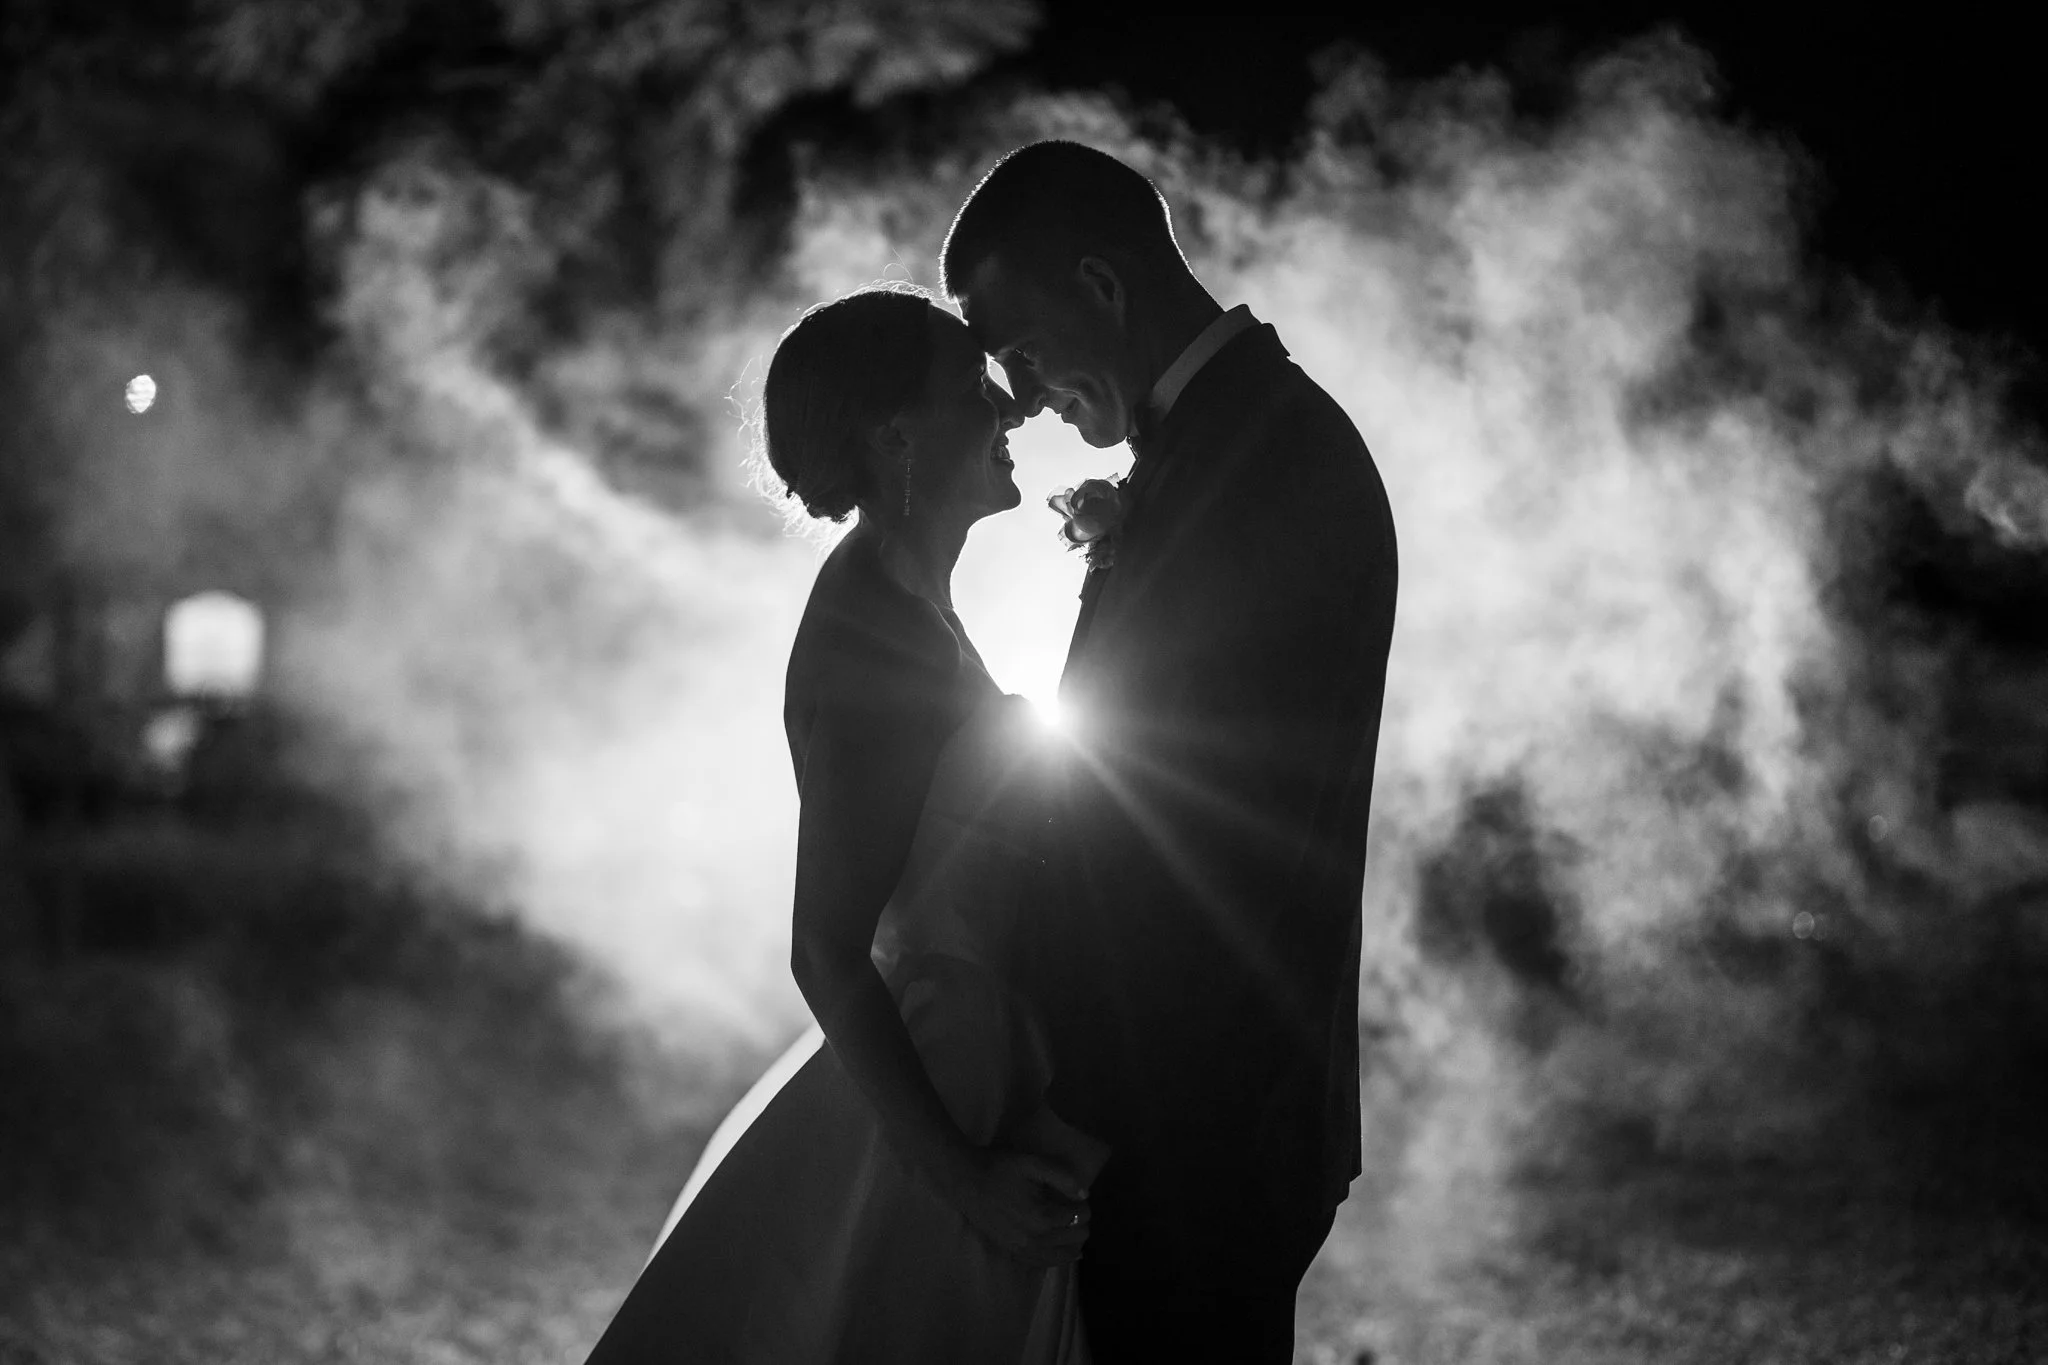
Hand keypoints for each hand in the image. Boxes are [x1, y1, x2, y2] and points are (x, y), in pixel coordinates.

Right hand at [947, 1146, 1091, 1268]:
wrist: (966, 1181)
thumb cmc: (1000, 1169)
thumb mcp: (1033, 1163)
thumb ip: (1062, 1177)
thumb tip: (1084, 1194)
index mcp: (1042, 1217)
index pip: (1078, 1217)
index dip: (1084, 1205)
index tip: (1080, 1197)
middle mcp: (1034, 1239)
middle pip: (1074, 1239)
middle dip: (1082, 1224)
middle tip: (1076, 1210)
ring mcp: (1022, 1249)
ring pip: (1061, 1257)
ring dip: (1073, 1244)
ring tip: (1076, 1231)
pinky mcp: (1012, 1252)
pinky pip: (1042, 1263)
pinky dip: (1057, 1258)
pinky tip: (1063, 1252)